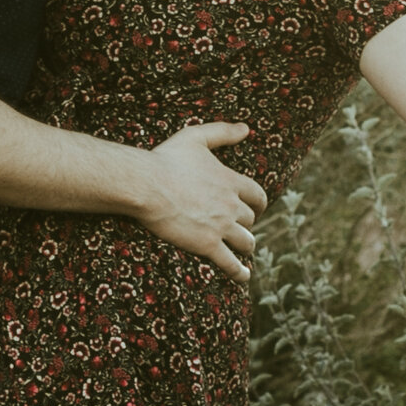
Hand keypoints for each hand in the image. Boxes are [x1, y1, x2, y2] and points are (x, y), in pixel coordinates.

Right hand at [133, 124, 267, 281]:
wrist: (146, 185)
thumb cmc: (166, 159)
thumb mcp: (195, 137)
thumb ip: (222, 132)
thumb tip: (246, 128)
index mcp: (231, 181)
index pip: (257, 195)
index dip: (259, 204)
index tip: (256, 209)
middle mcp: (232, 205)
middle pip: (250, 220)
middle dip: (246, 224)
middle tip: (239, 228)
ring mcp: (221, 226)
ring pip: (246, 242)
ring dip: (246, 246)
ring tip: (243, 251)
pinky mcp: (208, 245)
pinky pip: (230, 263)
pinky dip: (239, 271)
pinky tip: (243, 276)